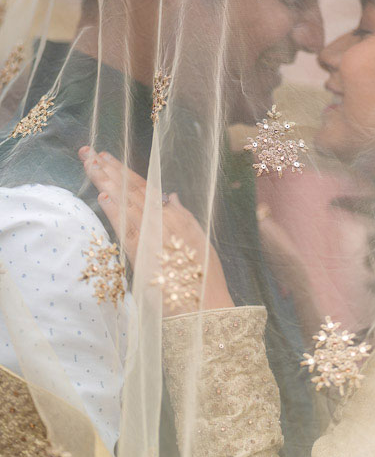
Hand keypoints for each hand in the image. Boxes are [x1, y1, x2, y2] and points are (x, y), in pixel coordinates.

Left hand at [78, 146, 233, 314]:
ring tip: (89, 164)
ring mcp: (152, 235)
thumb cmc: (203, 276)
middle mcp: (163, 220)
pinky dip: (114, 210)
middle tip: (89, 152)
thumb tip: (172, 196)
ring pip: (125, 202)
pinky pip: (125, 227)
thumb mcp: (199, 239)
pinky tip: (102, 195)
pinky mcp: (142, 253)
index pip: (144, 187)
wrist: (204, 304)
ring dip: (106, 181)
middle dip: (108, 169)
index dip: (125, 171)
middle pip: (130, 189)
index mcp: (175, 215)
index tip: (108, 158)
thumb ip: (184, 215)